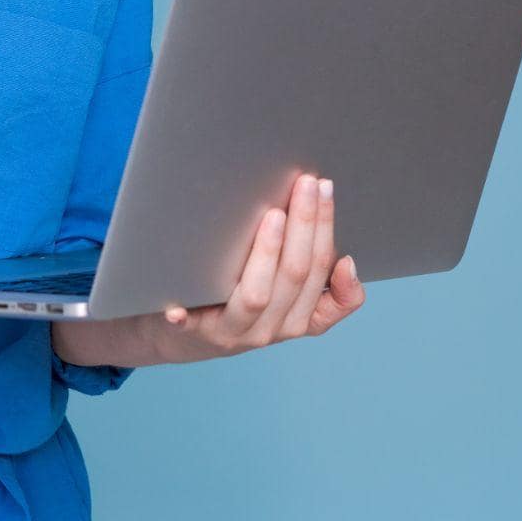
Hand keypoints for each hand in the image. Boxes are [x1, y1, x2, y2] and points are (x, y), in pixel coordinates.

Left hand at [154, 172, 365, 361]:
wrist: (191, 338)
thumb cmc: (243, 302)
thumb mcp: (291, 300)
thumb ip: (322, 283)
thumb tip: (345, 263)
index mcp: (299, 319)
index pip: (321, 272)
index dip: (326, 231)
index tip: (325, 190)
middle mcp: (271, 329)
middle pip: (295, 274)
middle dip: (305, 224)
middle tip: (306, 182)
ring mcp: (233, 331)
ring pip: (257, 294)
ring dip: (268, 253)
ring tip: (274, 215)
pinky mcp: (195, 334)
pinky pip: (191, 325)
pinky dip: (185, 317)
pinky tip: (176, 306)